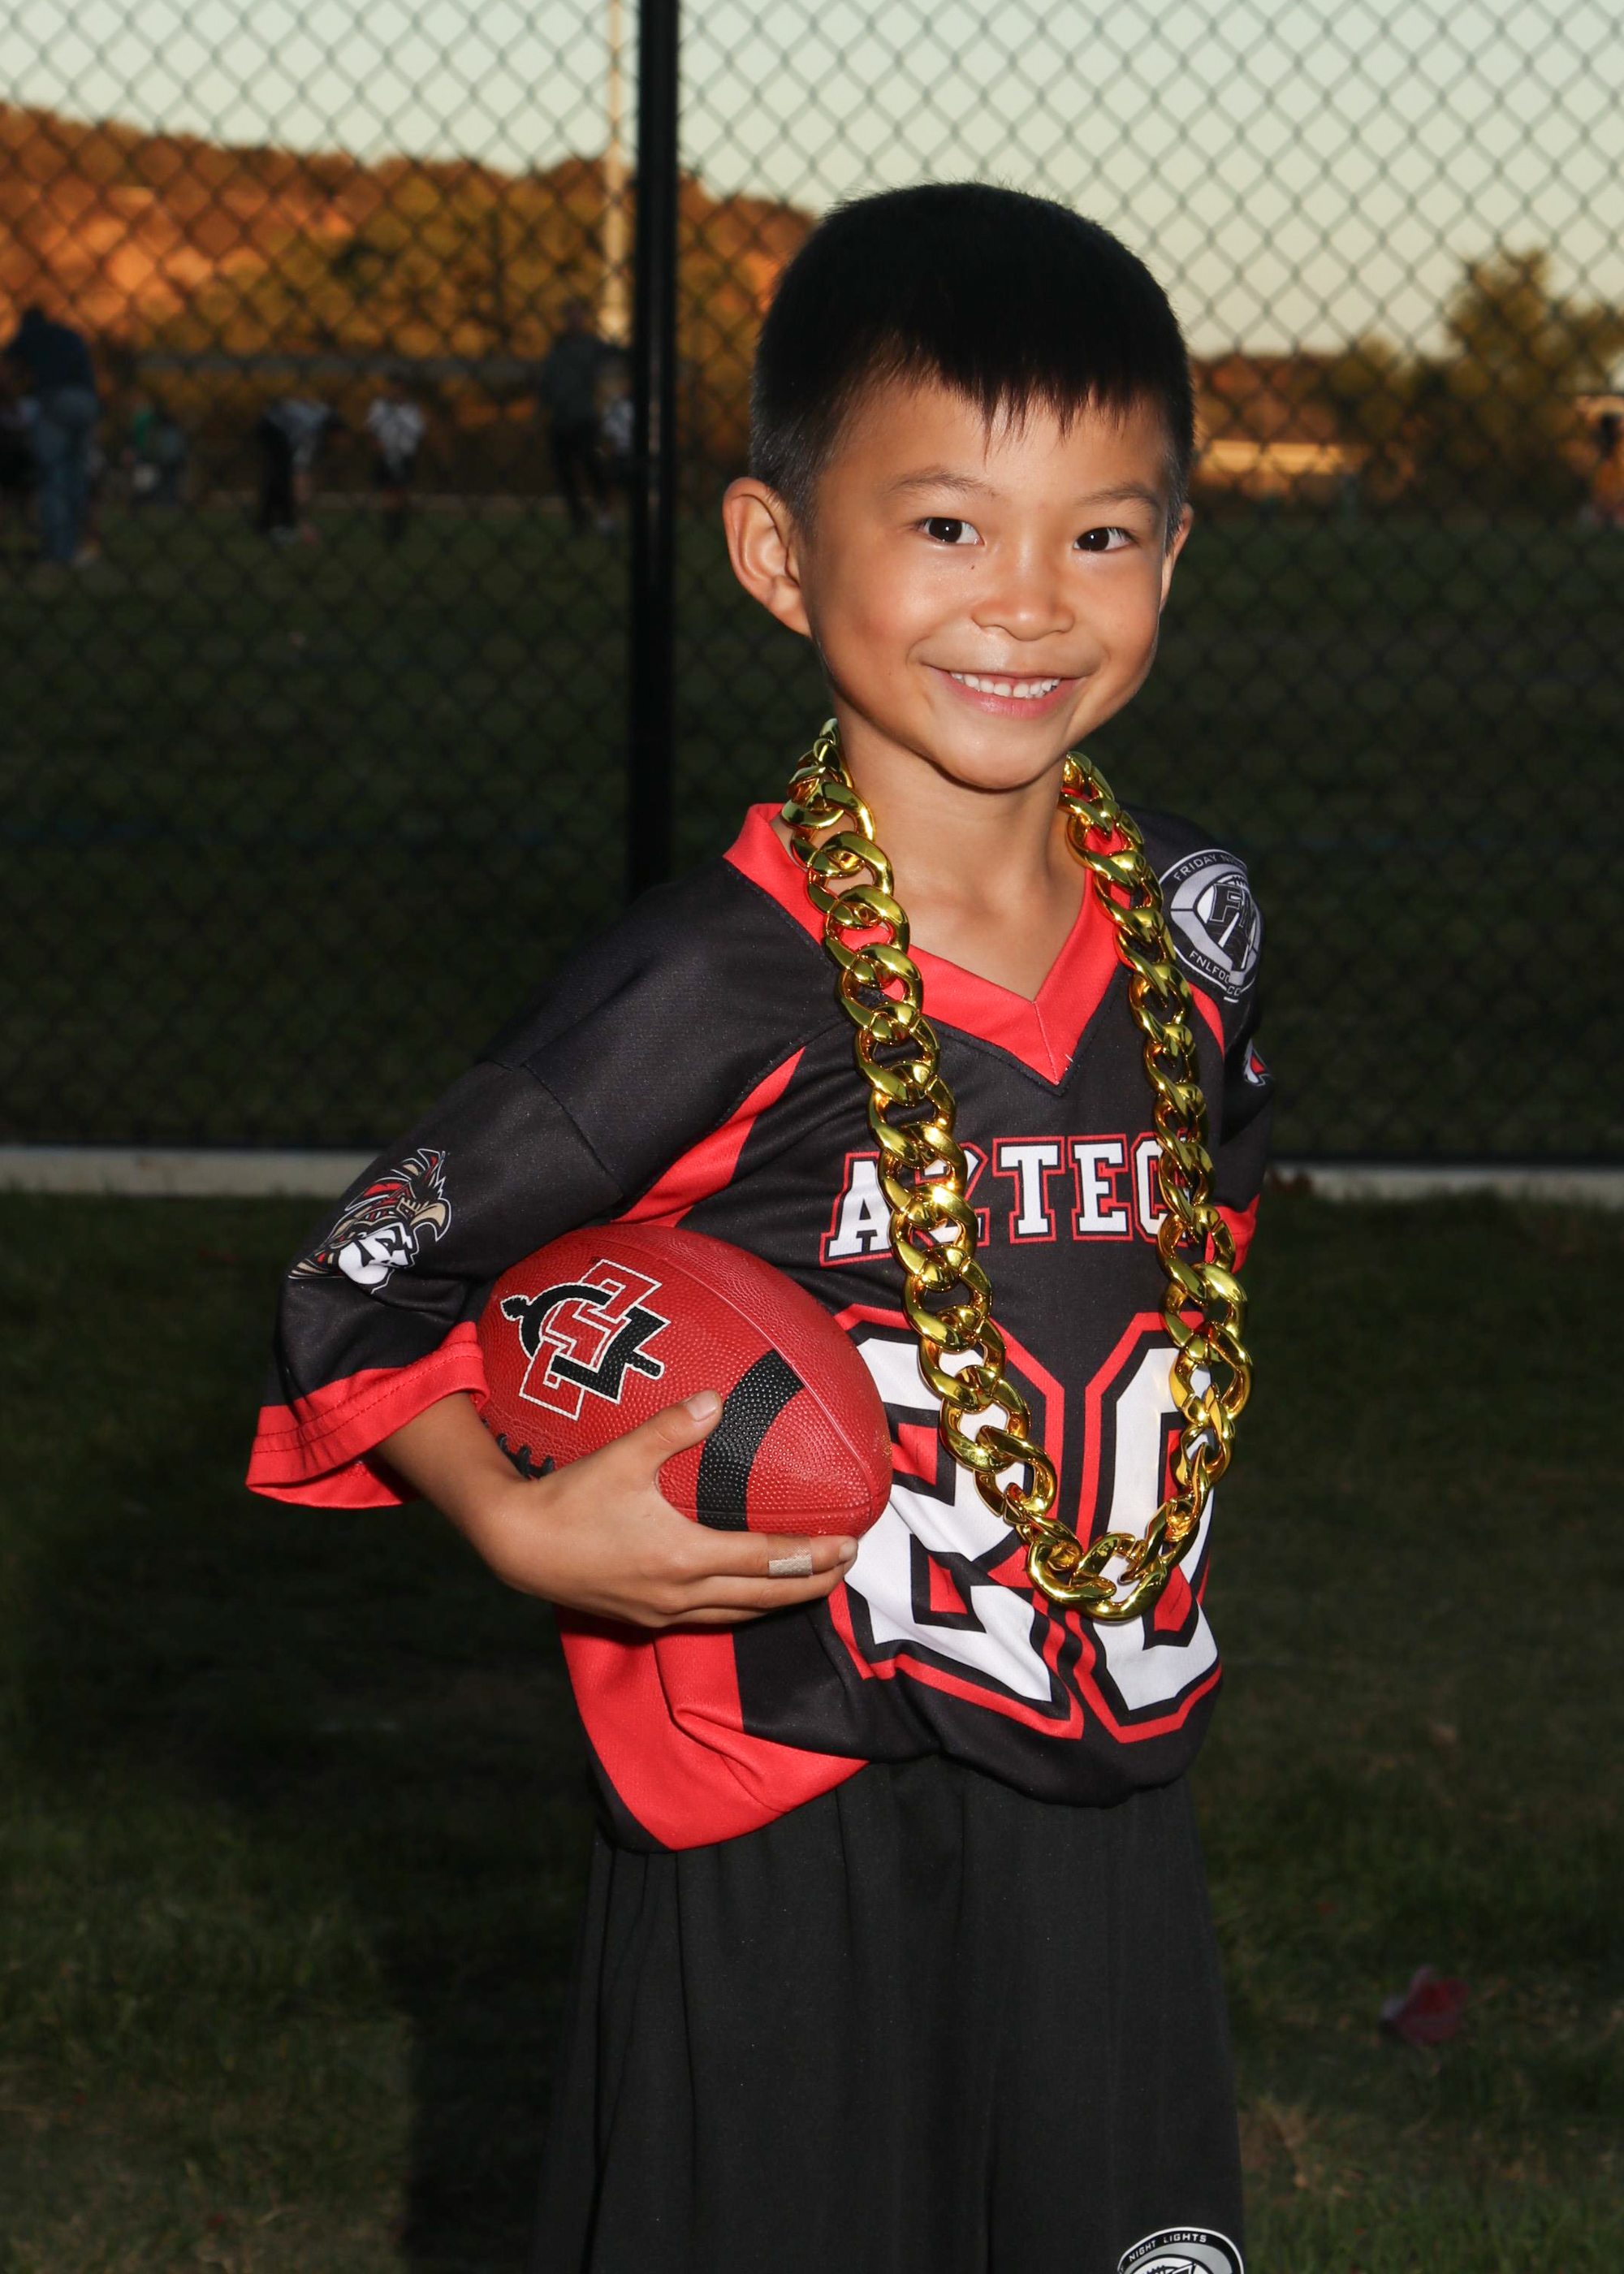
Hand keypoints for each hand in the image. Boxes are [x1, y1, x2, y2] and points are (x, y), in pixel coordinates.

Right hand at [381, 1390, 859, 1628]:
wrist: (514, 1546)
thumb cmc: (568, 1499)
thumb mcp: (622, 1456)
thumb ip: (671, 1427)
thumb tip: (715, 1398)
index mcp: (684, 1557)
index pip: (767, 1561)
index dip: (812, 1555)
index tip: (849, 1544)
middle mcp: (681, 1594)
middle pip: (764, 1597)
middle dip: (811, 1584)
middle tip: (846, 1566)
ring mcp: (662, 1612)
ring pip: (738, 1615)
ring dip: (779, 1601)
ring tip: (810, 1584)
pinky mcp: (643, 1618)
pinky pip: (708, 1620)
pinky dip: (741, 1608)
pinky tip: (747, 1596)